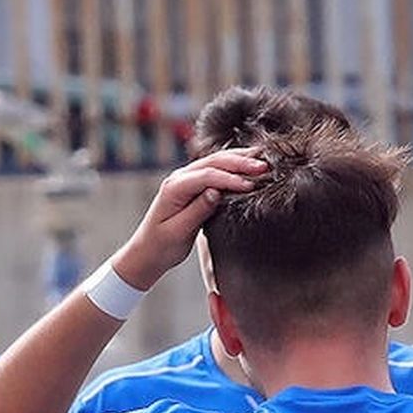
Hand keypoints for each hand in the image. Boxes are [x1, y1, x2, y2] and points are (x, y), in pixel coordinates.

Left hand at [112, 148, 266, 289]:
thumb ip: (197, 210)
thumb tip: (216, 192)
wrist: (146, 253)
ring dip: (240, 160)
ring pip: (216, 161)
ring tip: (264, 161)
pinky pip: (215, 169)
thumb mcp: (179, 232)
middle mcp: (178, 178)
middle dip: (240, 162)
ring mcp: (185, 179)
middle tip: (265, 167)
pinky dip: (234, 166)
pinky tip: (250, 166)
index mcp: (173, 188)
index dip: (230, 179)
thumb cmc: (161, 246)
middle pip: (214, 162)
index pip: (207, 176)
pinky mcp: (193, 185)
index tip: (251, 185)